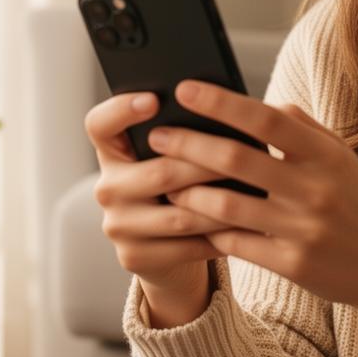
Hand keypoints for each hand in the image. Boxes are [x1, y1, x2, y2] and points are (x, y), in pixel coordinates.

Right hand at [83, 91, 237, 293]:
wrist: (170, 246)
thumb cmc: (184, 183)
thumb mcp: (178, 155)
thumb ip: (189, 132)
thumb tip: (228, 107)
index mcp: (112, 151)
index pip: (100, 124)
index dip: (122, 109)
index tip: (154, 99)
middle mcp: (108, 187)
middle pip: (160, 172)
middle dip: (208, 165)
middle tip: (245, 156)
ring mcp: (117, 225)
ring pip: (179, 214)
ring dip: (222, 204)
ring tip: (257, 193)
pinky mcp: (133, 257)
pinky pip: (185, 246)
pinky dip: (220, 236)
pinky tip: (248, 226)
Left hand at [146, 79, 357, 317]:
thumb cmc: (354, 202)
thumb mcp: (340, 157)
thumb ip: (303, 128)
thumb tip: (261, 104)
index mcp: (325, 155)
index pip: (266, 119)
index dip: (222, 102)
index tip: (185, 90)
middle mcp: (315, 189)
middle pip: (237, 159)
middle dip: (189, 144)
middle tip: (158, 136)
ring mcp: (303, 229)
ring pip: (227, 206)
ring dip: (188, 192)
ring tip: (165, 182)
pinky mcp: (292, 264)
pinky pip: (235, 244)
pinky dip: (208, 230)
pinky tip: (190, 220)